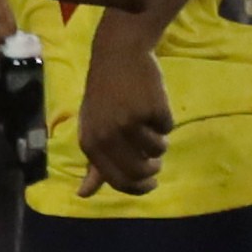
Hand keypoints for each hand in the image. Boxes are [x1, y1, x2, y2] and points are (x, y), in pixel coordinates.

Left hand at [75, 32, 173, 195]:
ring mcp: (130, 121)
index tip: (151, 184)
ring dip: (159, 142)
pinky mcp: (151, 108)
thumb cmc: (104, 96)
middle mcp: (108, 135)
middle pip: (140, 171)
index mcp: (90, 143)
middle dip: (153, 169)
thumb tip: (83, 195)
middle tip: (155, 159)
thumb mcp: (92, 128)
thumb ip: (94, 163)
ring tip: (148, 123)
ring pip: (158, 150)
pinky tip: (152, 104)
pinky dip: (164, 121)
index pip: (117, 179)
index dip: (138, 187)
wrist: (118, 56)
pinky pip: (167, 127)